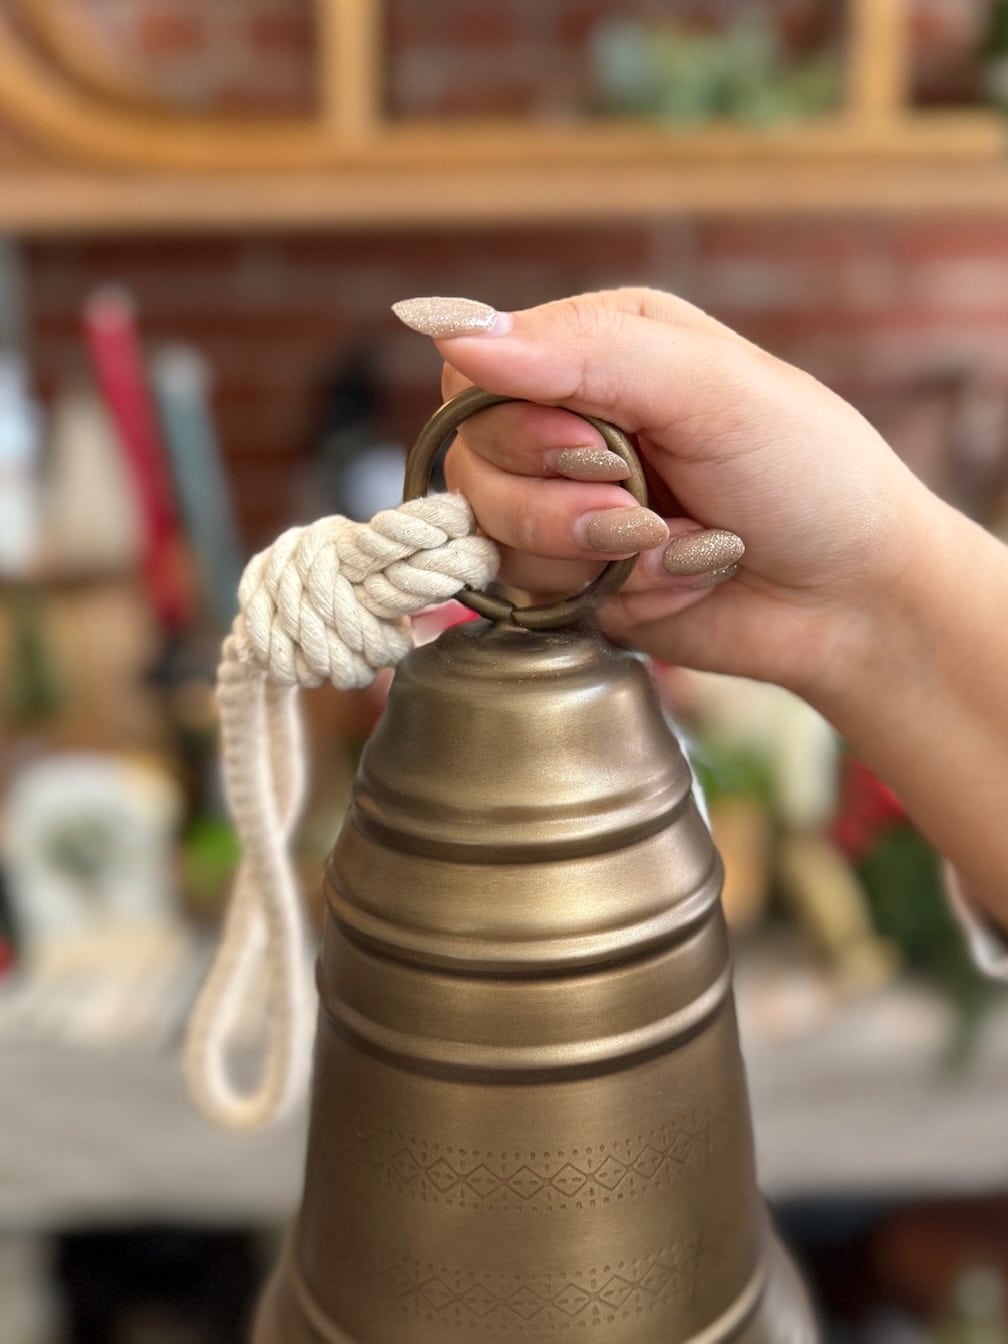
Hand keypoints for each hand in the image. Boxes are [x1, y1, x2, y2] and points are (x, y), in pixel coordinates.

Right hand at [395, 289, 940, 698]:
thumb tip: (450, 327)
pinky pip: (534, 595)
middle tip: (643, 510)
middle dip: (559, 504)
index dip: (515, 425)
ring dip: (595, 556)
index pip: (477, 372)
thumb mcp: (713, 390)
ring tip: (675, 547)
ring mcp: (566, 506)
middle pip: (472, 461)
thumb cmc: (809, 474)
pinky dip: (613, 594)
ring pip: (495, 536)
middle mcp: (570, 421)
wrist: (855, 598)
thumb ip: (586, 355)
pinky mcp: (574, 579)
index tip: (597, 452)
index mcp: (601, 348)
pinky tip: (676, 579)